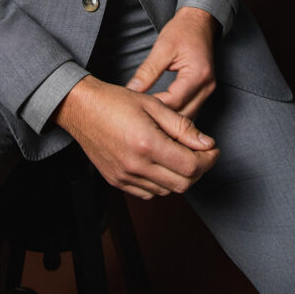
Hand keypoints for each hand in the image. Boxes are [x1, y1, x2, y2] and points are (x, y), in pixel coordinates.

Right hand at [53, 74, 219, 199]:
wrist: (82, 108)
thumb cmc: (116, 101)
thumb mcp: (153, 105)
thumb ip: (182, 126)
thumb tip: (206, 143)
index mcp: (147, 144)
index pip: (191, 166)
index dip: (208, 160)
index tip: (212, 149)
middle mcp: (136, 166)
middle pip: (182, 184)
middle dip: (198, 170)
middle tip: (201, 153)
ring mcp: (125, 177)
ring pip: (167, 191)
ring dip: (180, 177)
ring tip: (180, 155)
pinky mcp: (117, 181)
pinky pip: (148, 193)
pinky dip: (161, 183)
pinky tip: (161, 164)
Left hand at [125, 6, 217, 117]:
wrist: (198, 22)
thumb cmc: (182, 31)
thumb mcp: (162, 48)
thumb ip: (147, 71)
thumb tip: (132, 89)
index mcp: (198, 75)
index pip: (174, 101)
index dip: (154, 106)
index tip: (137, 105)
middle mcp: (207, 86)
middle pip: (183, 114)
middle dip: (162, 116)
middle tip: (141, 112)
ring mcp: (208, 90)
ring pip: (188, 115)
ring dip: (170, 117)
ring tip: (150, 112)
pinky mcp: (204, 90)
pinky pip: (191, 108)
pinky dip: (177, 111)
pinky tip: (162, 109)